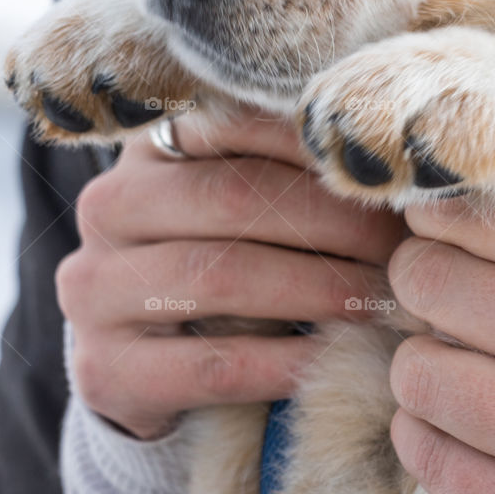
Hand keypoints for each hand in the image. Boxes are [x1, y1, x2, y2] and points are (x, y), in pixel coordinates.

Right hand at [59, 105, 403, 438]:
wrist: (137, 367)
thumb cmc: (214, 265)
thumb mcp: (234, 207)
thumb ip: (285, 171)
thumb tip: (389, 161)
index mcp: (146, 150)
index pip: (234, 124)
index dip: (314, 147)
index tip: (384, 174)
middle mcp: (109, 207)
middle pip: (232, 197)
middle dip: (330, 222)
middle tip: (397, 246)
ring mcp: (97, 289)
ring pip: (220, 274)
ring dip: (316, 287)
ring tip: (380, 299)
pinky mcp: (107, 369)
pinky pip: (213, 363)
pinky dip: (286, 360)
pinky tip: (336, 356)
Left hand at [387, 103, 494, 493]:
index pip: (487, 211)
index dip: (446, 213)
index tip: (442, 223)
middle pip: (434, 281)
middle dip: (425, 279)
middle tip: (443, 290)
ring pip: (418, 372)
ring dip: (422, 362)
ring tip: (457, 359)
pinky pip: (429, 458)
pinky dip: (426, 436)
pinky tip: (460, 424)